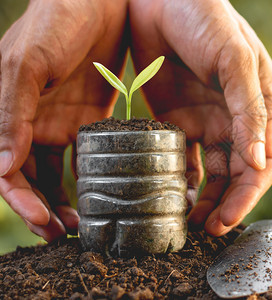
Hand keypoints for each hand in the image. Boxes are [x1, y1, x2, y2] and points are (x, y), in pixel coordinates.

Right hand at [0, 0, 127, 241]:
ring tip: (83, 225)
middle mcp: (30, 124)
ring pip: (56, 175)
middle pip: (30, 180)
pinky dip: (90, 179)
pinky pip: (86, 157)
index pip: (5, 170)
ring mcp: (60, 124)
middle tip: (65, 235)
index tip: (45, 221)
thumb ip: (11, 111)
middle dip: (43, 209)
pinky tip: (104, 196)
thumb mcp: (29, 62)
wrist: (98, 2)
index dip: (21, 199)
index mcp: (7, 113)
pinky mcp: (89, 120)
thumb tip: (0, 166)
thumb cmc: (57, 21)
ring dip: (65, 202)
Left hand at [129, 0, 271, 235]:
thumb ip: (249, 109)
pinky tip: (171, 197)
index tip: (226, 220)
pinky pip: (183, 158)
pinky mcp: (179, 121)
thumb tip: (259, 163)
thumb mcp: (234, 58)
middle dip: (225, 205)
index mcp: (264, 106)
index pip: (263, 162)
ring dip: (204, 199)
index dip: (247, 195)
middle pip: (238, 175)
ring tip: (187, 223)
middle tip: (206, 231)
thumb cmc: (205, 16)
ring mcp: (208, 121)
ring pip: (211, 173)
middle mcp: (239, 119)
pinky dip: (181, 180)